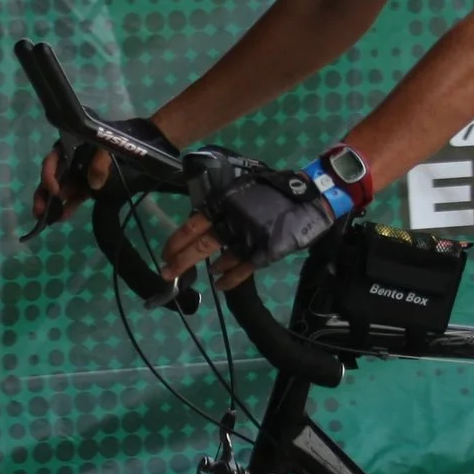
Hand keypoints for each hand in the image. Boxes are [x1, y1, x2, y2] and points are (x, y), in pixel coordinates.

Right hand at [30, 116, 173, 228]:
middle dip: (44, 194)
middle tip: (39, 210)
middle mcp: (72, 160)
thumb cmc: (121, 140)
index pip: (54, 158)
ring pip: (61, 189)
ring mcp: (79, 174)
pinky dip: (68, 207)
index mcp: (72, 145)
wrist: (139, 143)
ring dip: (53, 204)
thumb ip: (101, 161)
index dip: (49, 174)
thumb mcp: (110, 146)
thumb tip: (93, 183)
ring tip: (46, 219)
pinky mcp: (88, 186)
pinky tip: (62, 217)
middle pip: (52, 176)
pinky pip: (75, 197)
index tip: (54, 189)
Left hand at [166, 149, 337, 289]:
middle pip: (202, 245)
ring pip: (221, 258)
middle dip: (181, 261)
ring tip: (193, 276)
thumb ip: (222, 203)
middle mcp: (234, 221)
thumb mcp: (241, 188)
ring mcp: (250, 238)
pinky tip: (220, 284)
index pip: (193, 225)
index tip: (165, 253)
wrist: (308, 195)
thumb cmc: (271, 188)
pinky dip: (230, 279)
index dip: (176, 241)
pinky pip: (244, 269)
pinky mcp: (266, 251)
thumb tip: (199, 219)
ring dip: (206, 268)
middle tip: (167, 273)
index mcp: (225, 203)